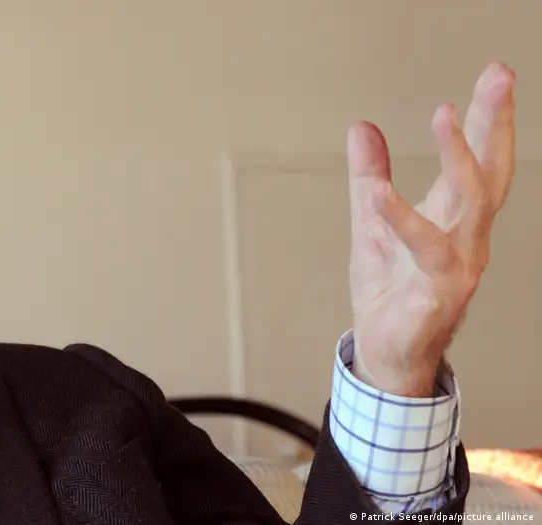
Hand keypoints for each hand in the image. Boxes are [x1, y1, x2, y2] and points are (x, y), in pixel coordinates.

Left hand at [347, 62, 515, 396]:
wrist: (386, 353)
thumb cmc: (389, 291)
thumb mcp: (371, 221)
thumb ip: (369, 176)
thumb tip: (363, 128)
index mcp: (456, 217)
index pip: (482, 159)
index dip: (490, 118)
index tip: (496, 76)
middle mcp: (468, 237)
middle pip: (492, 171)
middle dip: (496, 123)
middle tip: (498, 77)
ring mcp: (459, 264)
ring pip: (470, 203)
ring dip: (459, 157)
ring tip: (446, 115)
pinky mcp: (437, 291)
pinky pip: (424, 249)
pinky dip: (402, 218)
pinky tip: (380, 192)